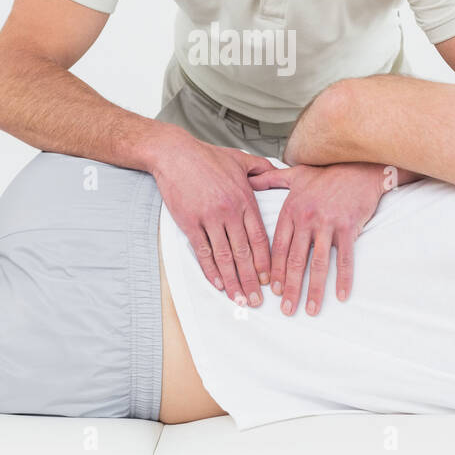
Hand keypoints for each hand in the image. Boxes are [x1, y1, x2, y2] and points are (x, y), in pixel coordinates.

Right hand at [150, 133, 277, 307]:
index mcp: (245, 199)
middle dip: (252, 280)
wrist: (175, 154)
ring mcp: (209, 217)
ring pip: (224, 257)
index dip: (266, 261)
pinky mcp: (190, 222)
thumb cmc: (206, 156)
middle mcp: (230, 211)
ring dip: (233, 281)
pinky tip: (217, 283)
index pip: (260, 237)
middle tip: (258, 300)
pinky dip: (210, 270)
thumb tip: (279, 170)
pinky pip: (203, 251)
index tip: (270, 279)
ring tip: (240, 299)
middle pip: (244, 253)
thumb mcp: (240, 158)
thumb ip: (262, 168)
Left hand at [246, 161, 389, 315]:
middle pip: (296, 260)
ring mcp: (328, 224)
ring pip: (318, 263)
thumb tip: (248, 180)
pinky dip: (343, 278)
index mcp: (292, 210)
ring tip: (310, 309)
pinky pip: (345, 258)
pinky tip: (340, 295)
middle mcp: (307, 218)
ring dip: (314, 289)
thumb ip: (270, 180)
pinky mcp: (348, 227)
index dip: (275, 270)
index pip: (279, 247)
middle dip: (290, 288)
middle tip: (286, 310)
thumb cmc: (326, 172)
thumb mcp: (295, 174)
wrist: (359, 165)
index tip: (273, 291)